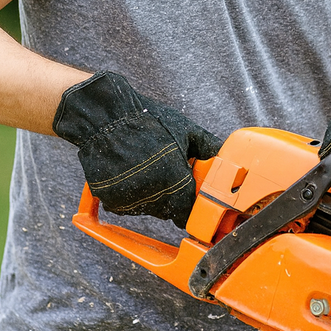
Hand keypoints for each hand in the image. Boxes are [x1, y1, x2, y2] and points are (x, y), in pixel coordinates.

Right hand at [53, 71, 222, 227]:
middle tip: (169, 170)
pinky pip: (129, 204)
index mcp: (175, 182)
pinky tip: (132, 169)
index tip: (191, 193)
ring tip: (148, 164)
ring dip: (153, 193)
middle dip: (174, 194)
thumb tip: (224, 155)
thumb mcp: (185, 129)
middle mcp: (153, 196)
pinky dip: (133, 193)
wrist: (106, 116)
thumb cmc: (146, 120)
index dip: (192, 204)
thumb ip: (208, 146)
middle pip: (170, 210)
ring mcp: (130, 201)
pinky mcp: (112, 200)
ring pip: (149, 207)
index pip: (190, 213)